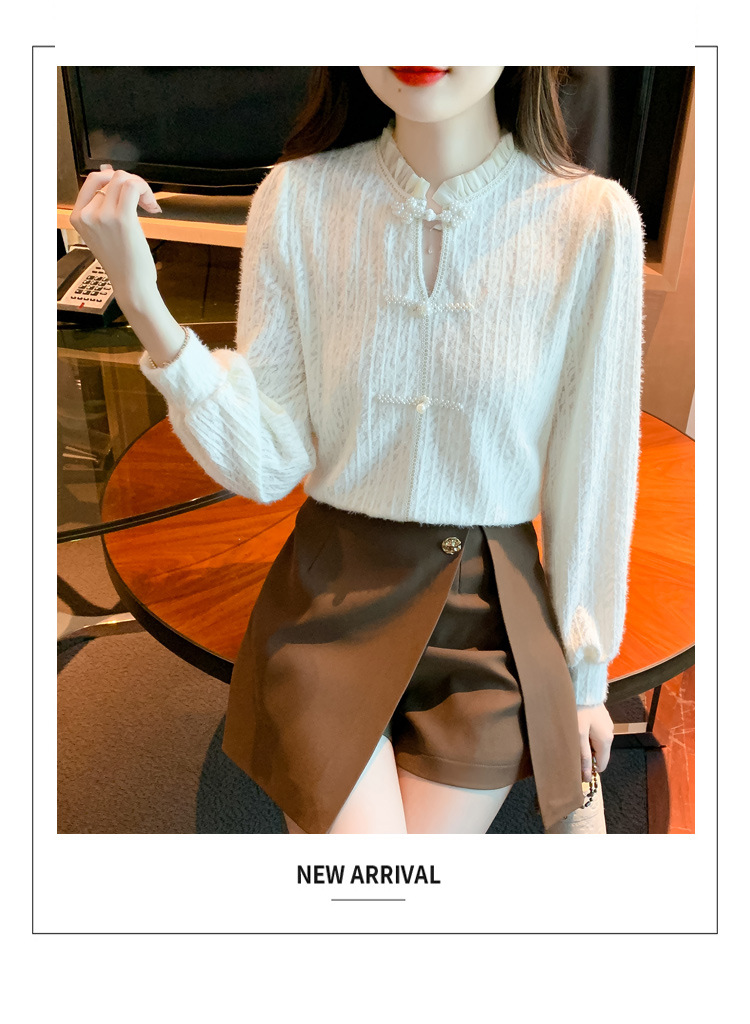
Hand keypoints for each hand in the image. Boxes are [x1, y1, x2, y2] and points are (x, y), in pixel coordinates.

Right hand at [69, 164, 162, 311]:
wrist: (131, 283)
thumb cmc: (122, 261)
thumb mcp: (103, 232)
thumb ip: (103, 205)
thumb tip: (110, 173)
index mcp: (78, 217)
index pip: (92, 180)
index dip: (114, 179)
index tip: (128, 192)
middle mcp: (87, 214)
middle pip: (109, 176)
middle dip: (130, 182)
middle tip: (142, 199)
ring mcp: (102, 215)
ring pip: (122, 179)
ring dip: (141, 187)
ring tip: (148, 204)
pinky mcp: (121, 218)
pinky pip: (132, 187)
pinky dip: (145, 190)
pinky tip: (151, 206)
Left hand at [576, 703, 613, 782]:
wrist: (584, 687)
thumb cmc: (579, 710)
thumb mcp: (579, 735)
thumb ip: (583, 756)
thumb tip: (587, 776)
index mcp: (606, 740)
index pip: (601, 765)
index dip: (589, 769)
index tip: (575, 766)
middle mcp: (609, 734)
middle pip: (599, 754)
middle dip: (586, 755)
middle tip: (570, 747)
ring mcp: (606, 725)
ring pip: (596, 743)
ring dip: (585, 744)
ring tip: (572, 735)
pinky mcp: (601, 718)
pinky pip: (595, 733)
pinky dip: (587, 735)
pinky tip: (577, 727)